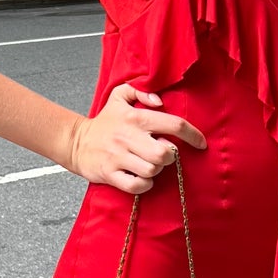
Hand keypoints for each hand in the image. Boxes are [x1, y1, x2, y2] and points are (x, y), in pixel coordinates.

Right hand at [68, 82, 206, 194]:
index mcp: (136, 118)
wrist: (76, 141)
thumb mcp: (120, 96)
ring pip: (152, 170)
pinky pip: (137, 185)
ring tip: (149, 164)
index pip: (174, 124)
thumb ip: (142, 92)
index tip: (201, 143)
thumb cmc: (105, 121)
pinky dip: (144, 185)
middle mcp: (128, 138)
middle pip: (165, 154)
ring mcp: (118, 157)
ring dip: (156, 170)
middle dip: (170, 156)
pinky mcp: (110, 174)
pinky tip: (142, 178)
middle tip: (164, 154)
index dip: (193, 135)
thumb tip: (160, 102)